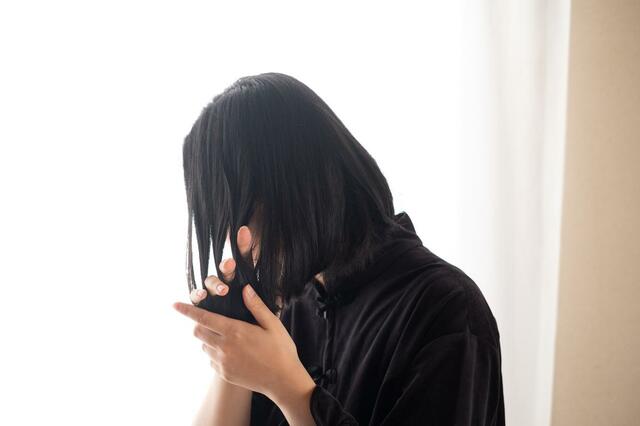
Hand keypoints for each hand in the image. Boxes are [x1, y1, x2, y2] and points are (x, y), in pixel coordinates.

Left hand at [173, 225, 314, 404]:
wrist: (283, 381)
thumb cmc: (280, 350)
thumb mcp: (273, 324)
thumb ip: (256, 306)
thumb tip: (245, 289)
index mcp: (235, 331)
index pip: (203, 318)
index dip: (187, 310)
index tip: (175, 304)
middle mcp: (224, 347)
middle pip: (198, 332)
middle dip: (200, 324)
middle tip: (213, 321)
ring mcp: (222, 362)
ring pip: (204, 346)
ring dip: (209, 339)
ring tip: (229, 338)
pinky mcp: (224, 374)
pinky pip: (211, 360)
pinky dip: (216, 353)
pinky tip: (234, 353)